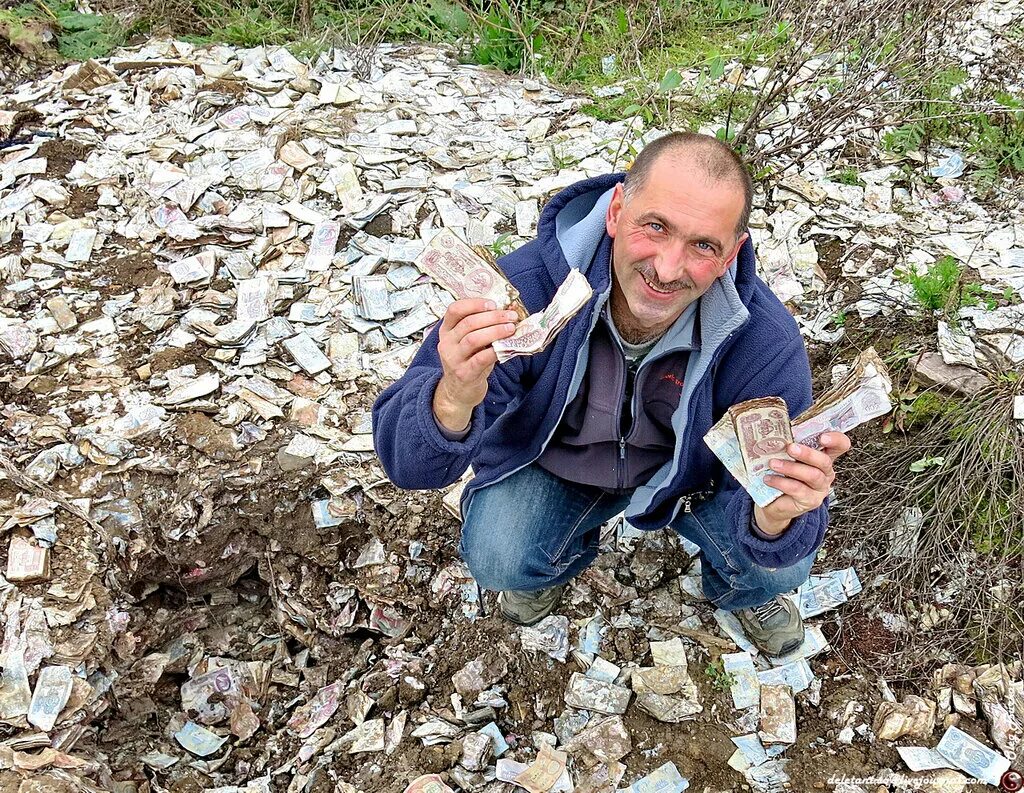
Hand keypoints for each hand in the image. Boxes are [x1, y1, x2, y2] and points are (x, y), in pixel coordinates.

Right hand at [433, 298, 518, 431]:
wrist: (458, 392)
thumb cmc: (469, 362)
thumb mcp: (469, 343)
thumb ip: (482, 328)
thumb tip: (507, 312)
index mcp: (447, 330)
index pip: (454, 309)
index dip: (474, 303)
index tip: (493, 304)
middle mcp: (447, 343)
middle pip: (468, 323)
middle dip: (492, 317)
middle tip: (511, 316)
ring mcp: (453, 359)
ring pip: (473, 339)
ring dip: (495, 331)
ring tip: (511, 328)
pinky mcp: (464, 374)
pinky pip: (480, 359)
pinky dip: (495, 350)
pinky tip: (506, 346)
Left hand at [753, 432, 851, 534]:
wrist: (774, 501)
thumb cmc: (782, 473)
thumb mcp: (787, 457)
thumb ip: (788, 445)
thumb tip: (774, 433)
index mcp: (824, 456)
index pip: (840, 445)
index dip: (836, 440)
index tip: (822, 437)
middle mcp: (826, 472)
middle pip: (825, 461)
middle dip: (808, 454)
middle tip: (790, 448)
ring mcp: (820, 488)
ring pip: (812, 476)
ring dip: (791, 468)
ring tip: (773, 464)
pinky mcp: (811, 500)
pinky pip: (798, 489)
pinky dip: (781, 482)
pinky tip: (769, 479)